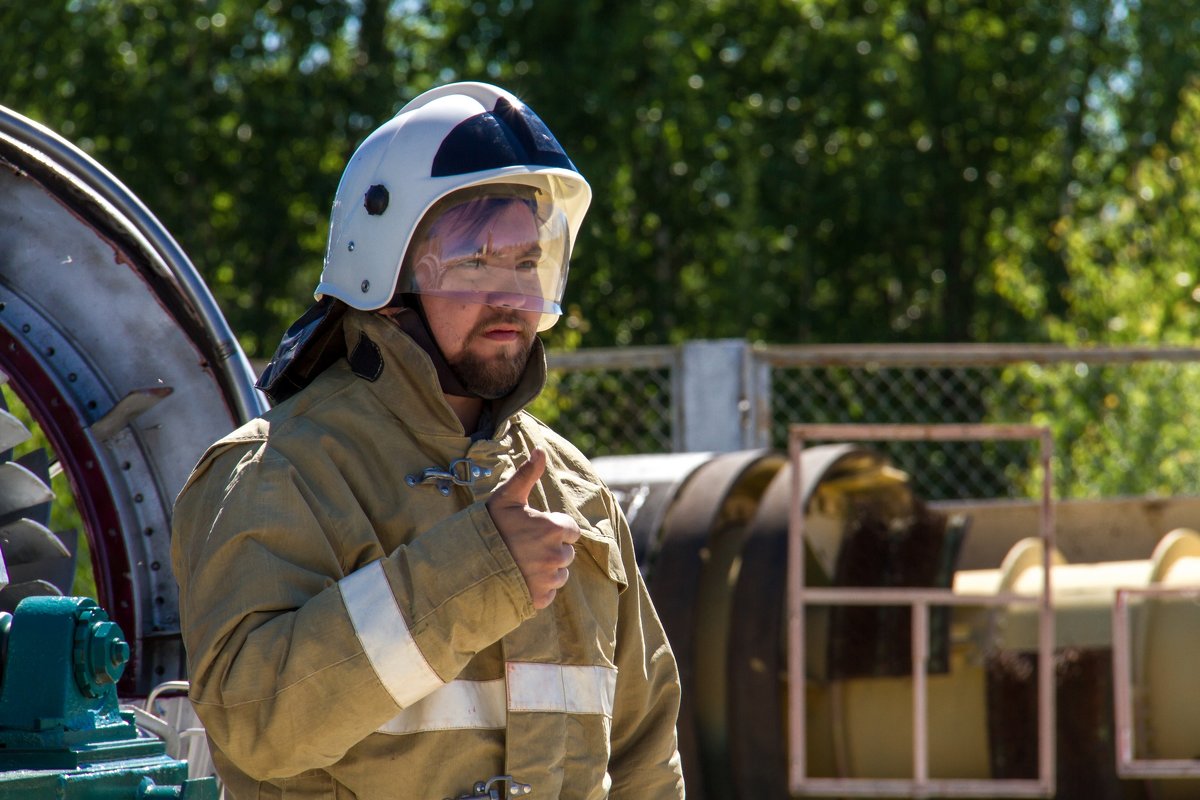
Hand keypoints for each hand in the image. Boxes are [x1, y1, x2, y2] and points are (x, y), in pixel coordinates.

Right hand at [486, 448, 579, 608]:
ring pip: (559, 574)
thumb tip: (540, 449)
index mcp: (554, 529)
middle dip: (551, 549)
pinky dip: (538, 588)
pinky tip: (520, 578)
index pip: (571, 530)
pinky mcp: (539, 598)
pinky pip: (548, 593)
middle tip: (524, 546)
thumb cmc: (488, 526)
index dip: (554, 528)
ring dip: (546, 570)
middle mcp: (556, 555)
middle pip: (566, 553)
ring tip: (521, 563)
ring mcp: (548, 578)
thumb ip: (527, 474)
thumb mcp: (507, 496)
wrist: (466, 563)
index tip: (534, 529)